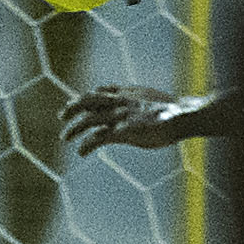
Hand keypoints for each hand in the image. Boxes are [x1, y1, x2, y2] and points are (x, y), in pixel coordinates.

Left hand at [66, 83, 214, 154]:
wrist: (181, 116)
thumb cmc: (170, 112)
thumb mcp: (149, 101)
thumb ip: (136, 101)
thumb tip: (134, 104)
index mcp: (126, 93)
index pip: (100, 92)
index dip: (86, 97)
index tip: (76, 102)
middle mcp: (119, 102)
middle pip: (89, 101)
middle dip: (73, 108)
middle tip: (62, 116)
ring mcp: (119, 116)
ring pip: (89, 120)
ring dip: (75, 128)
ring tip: (65, 138)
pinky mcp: (122, 132)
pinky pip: (98, 138)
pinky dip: (87, 145)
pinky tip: (81, 152)